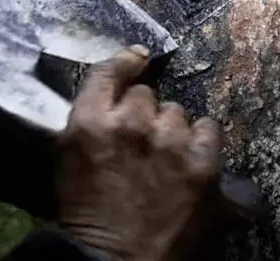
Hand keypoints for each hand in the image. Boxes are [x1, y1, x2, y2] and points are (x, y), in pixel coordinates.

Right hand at [55, 45, 222, 260]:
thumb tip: (118, 96)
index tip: (136, 60)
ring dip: (173, 130)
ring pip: (179, 112)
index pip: (108, 72)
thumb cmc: (89, 220)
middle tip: (142, 145)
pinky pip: (209, 130)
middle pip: (146, 96)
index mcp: (89, 124)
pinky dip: (202, 145)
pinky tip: (193, 164)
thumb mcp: (70, 164)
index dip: (124, 63)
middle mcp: (131, 124)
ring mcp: (170, 142)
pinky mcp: (202, 165)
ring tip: (167, 161)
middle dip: (145, 115)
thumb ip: (91, 124)